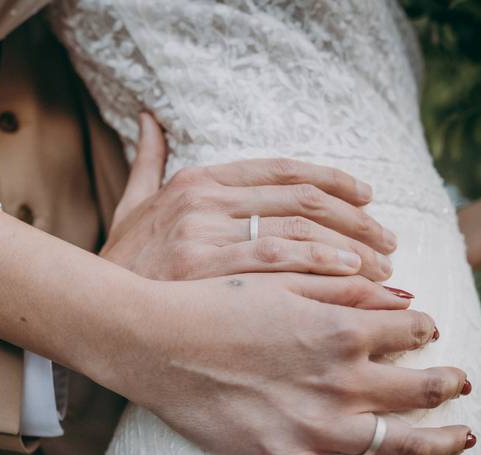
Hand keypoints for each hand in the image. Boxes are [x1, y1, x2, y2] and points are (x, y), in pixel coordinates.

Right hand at [101, 114, 397, 281]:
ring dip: (352, 249)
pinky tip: (354, 279)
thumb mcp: (132, 203)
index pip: (282, 169)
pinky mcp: (205, 274)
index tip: (367, 197)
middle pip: (303, 200)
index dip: (333, 180)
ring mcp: (204, 236)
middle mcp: (204, 201)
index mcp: (197, 179)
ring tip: (381, 267)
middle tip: (388, 241)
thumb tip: (148, 117)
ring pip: (301, 231)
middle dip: (357, 221)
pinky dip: (325, 268)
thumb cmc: (122, 262)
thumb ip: (147, 159)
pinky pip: (281, 264)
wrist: (91, 310)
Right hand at [104, 272, 471, 454]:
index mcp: (340, 328)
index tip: (418, 330)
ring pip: (405, 444)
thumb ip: (345, 286)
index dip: (423, 328)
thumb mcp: (281, 278)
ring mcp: (316, 426)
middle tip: (457, 380)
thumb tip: (402, 296)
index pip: (413, 330)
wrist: (155, 341)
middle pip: (424, 387)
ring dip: (446, 440)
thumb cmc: (212, 302)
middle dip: (450, 382)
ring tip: (463, 438)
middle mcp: (341, 379)